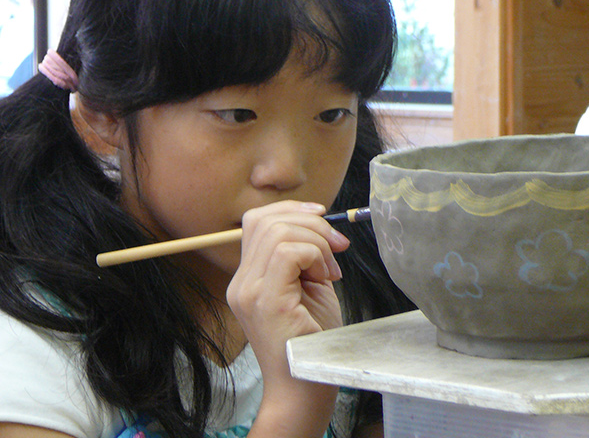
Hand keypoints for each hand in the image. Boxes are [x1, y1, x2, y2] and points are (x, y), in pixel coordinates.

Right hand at [227, 200, 346, 437]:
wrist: (304, 388)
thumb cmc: (312, 341)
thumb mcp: (308, 288)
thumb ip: (305, 256)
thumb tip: (320, 224)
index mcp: (248, 278)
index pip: (257, 221)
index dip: (291, 210)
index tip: (323, 217)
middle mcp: (241, 283)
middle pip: (266, 220)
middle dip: (311, 224)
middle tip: (338, 248)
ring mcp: (249, 292)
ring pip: (278, 232)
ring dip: (316, 243)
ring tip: (330, 271)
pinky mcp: (266, 301)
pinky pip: (288, 253)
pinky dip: (314, 256)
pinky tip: (325, 279)